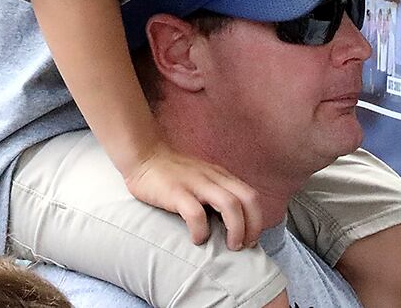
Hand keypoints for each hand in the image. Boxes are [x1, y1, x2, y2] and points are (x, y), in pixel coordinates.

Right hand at [124, 141, 269, 250]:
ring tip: (229, 246)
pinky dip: (201, 230)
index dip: (257, 220)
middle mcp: (213, 177)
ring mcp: (195, 183)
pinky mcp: (176, 192)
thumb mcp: (202, 177)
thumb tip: (230, 223)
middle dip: (252, 226)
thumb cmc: (172, 172)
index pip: (251, 196)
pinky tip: (197, 239)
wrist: (143, 155)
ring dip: (236, 230)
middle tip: (243, 245)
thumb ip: (216, 192)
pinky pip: (196, 213)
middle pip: (248, 200)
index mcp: (220, 176)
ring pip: (230, 205)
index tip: (250, 239)